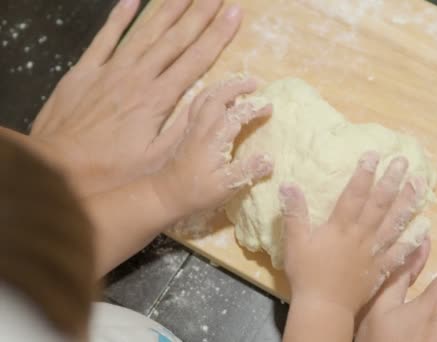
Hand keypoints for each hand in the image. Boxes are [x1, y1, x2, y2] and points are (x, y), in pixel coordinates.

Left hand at [29, 0, 242, 194]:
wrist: (57, 169)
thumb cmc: (111, 170)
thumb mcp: (157, 159)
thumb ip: (185, 128)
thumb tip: (214, 102)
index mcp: (158, 98)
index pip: (195, 59)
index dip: (218, 35)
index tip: (234, 13)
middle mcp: (137, 76)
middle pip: (174, 39)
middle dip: (199, 14)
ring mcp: (109, 70)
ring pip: (144, 32)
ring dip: (167, 9)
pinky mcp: (84, 71)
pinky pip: (105, 38)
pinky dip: (118, 18)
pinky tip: (132, 0)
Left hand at [152, 78, 273, 219]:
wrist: (164, 194)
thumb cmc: (196, 193)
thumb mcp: (225, 187)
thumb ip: (247, 172)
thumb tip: (269, 158)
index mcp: (213, 140)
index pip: (236, 115)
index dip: (254, 108)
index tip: (270, 107)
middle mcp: (202, 128)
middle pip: (217, 96)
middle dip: (237, 85)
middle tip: (256, 82)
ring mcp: (193, 127)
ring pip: (206, 96)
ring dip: (224, 86)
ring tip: (240, 83)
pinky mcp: (188, 130)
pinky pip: (198, 103)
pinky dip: (212, 94)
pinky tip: (220, 97)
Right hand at [282, 152, 424, 314]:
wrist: (324, 307)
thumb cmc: (307, 274)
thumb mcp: (295, 242)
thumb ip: (294, 214)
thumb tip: (288, 184)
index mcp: (341, 227)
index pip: (354, 195)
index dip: (364, 174)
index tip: (374, 155)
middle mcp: (362, 235)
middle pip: (379, 204)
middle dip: (391, 181)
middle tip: (403, 161)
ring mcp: (375, 252)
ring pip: (394, 223)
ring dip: (407, 202)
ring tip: (419, 183)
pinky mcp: (383, 268)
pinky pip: (401, 252)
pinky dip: (414, 240)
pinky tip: (425, 227)